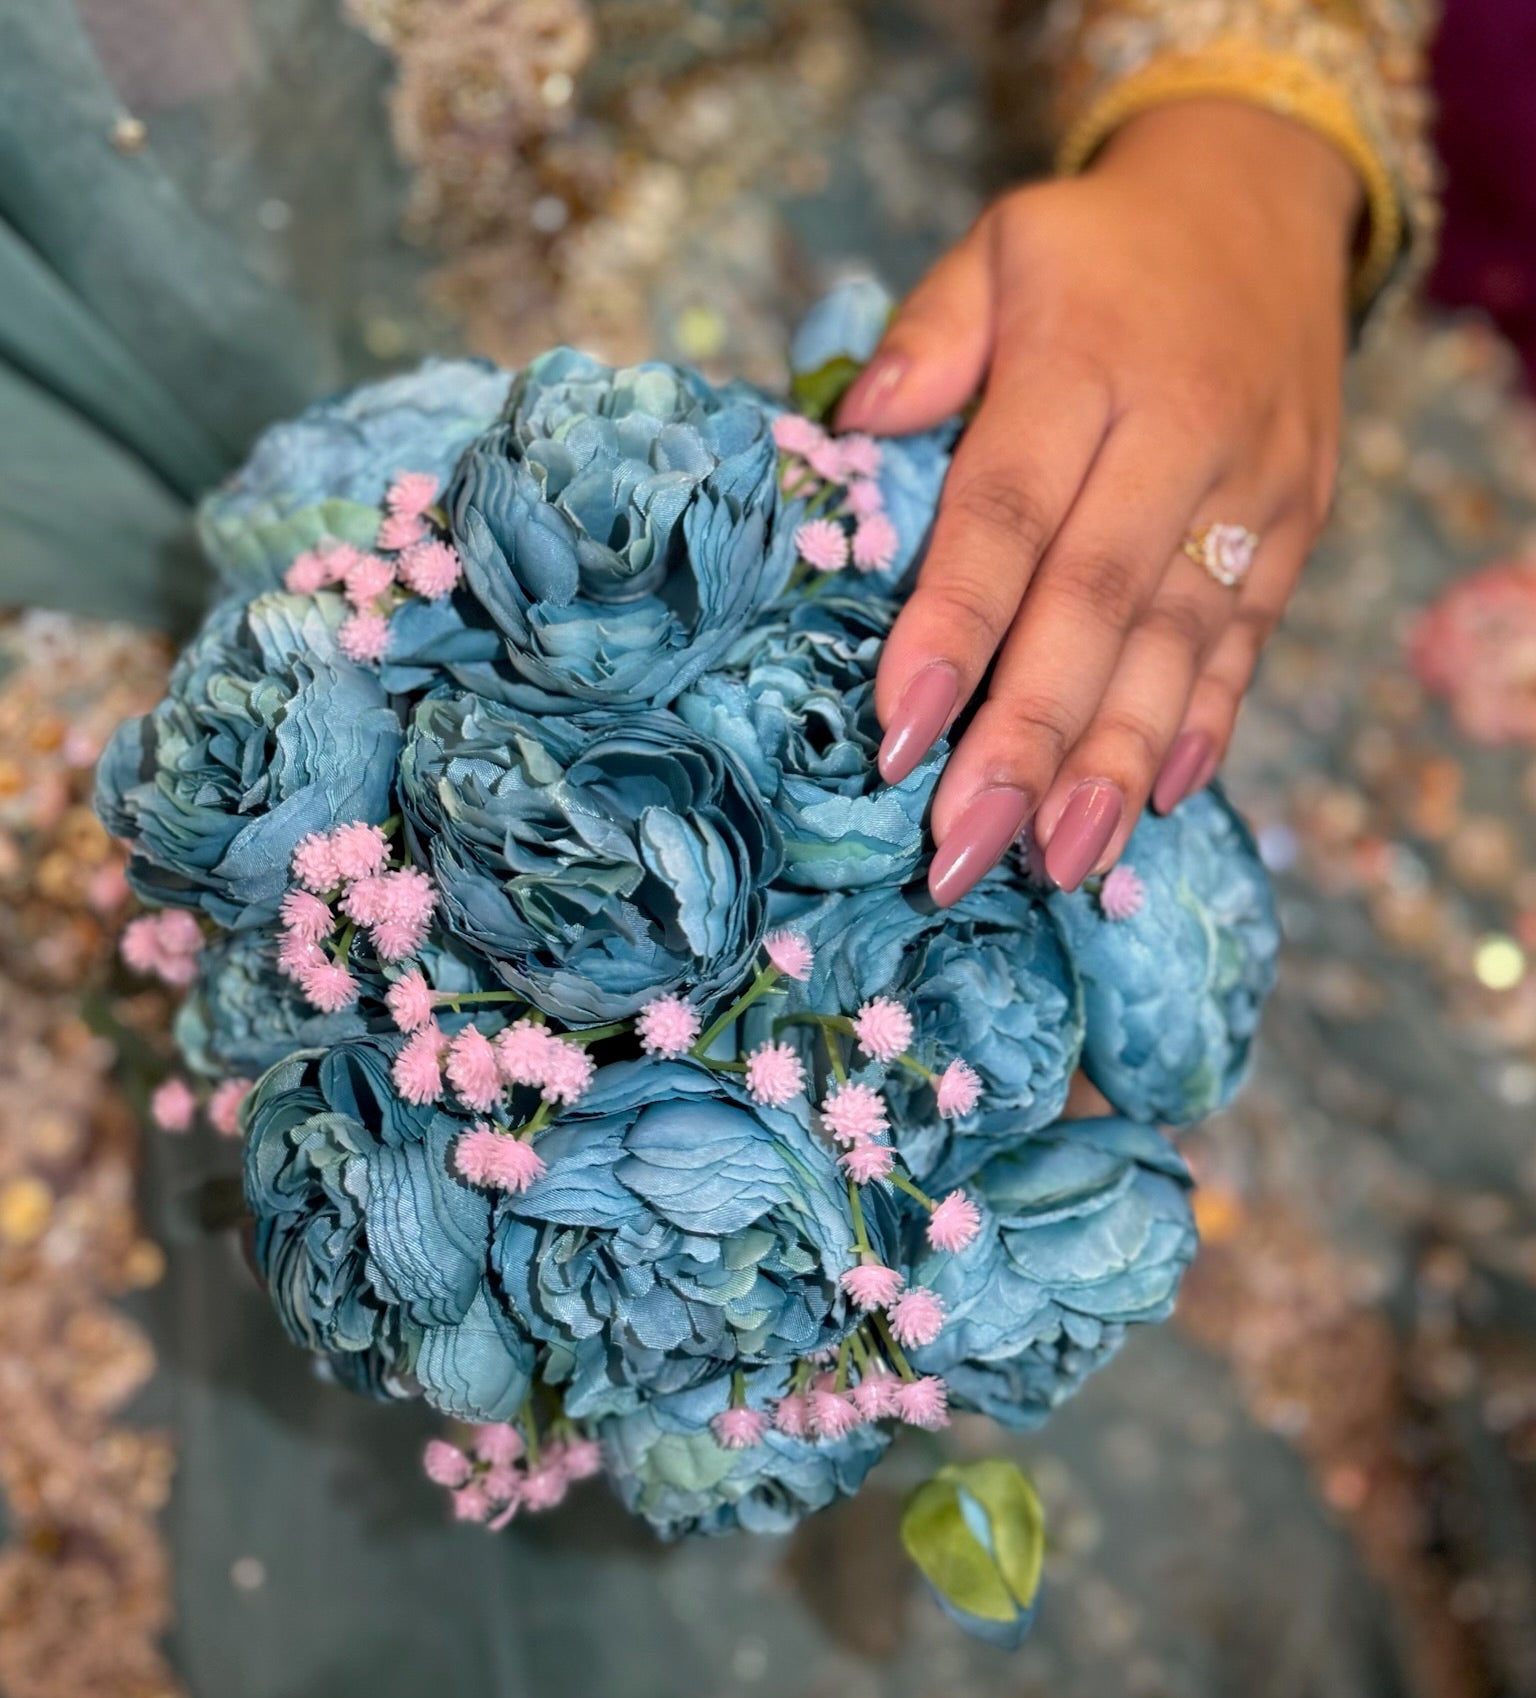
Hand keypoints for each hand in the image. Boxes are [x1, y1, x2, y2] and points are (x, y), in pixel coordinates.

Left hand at [837, 100, 1359, 902]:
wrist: (1264, 205)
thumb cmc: (1097, 254)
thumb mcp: (1001, 248)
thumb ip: (930, 334)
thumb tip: (858, 421)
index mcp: (1085, 365)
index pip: (1008, 513)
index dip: (954, 628)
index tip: (896, 738)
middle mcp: (1178, 435)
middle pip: (1095, 605)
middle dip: (1027, 739)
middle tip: (963, 850)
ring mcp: (1253, 489)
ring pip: (1178, 646)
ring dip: (1115, 764)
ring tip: (1060, 864)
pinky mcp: (1296, 527)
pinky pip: (1247, 639)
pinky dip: (1204, 725)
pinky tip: (1156, 803)